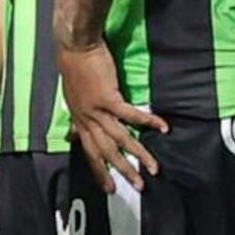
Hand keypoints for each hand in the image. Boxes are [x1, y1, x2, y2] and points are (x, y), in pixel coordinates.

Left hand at [59, 39, 164, 191]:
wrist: (76, 46)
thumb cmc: (75, 68)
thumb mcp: (72, 98)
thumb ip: (77, 116)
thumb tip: (73, 132)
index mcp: (79, 120)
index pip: (89, 152)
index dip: (99, 171)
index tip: (109, 188)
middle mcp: (87, 119)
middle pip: (106, 152)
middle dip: (122, 170)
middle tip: (137, 185)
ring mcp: (97, 110)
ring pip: (120, 139)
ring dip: (139, 154)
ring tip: (153, 168)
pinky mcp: (108, 98)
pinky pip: (131, 115)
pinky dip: (148, 122)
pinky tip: (163, 128)